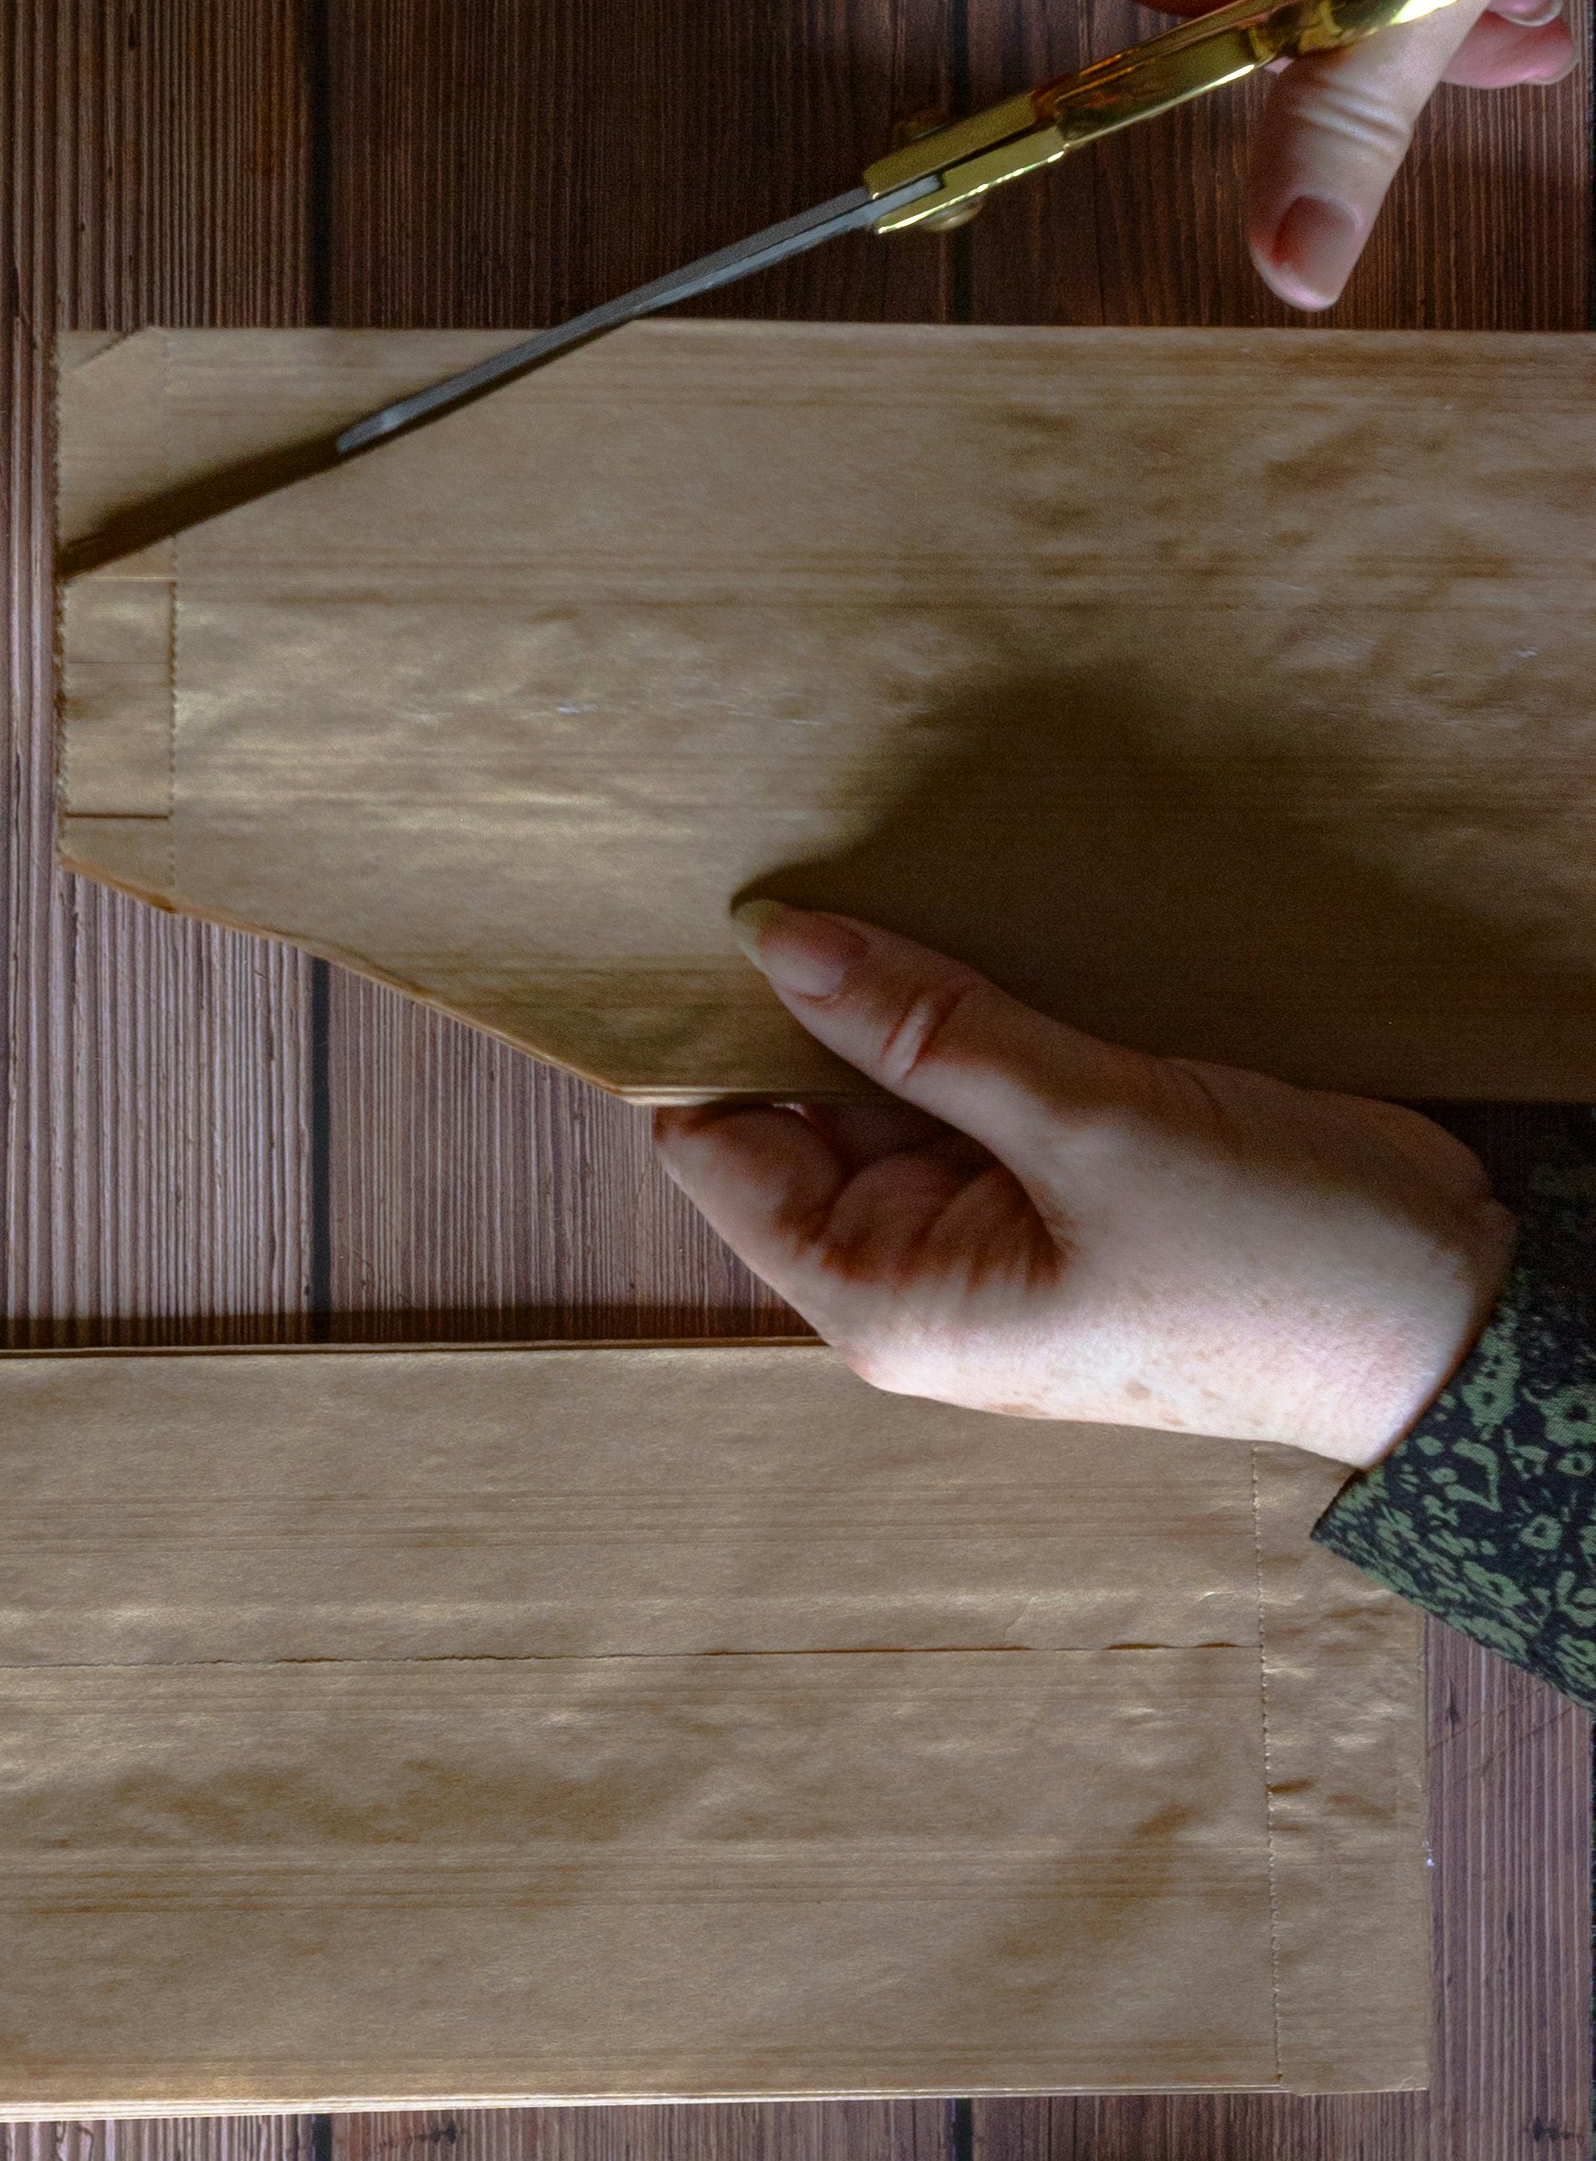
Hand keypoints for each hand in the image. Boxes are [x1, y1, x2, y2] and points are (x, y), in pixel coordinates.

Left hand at [650, 904, 1513, 1461]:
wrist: (1450, 1308)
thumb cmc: (1274, 1267)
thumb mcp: (1091, 1127)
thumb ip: (928, 1032)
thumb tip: (778, 941)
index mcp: (885, 1297)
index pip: (722, 1152)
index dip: (710, 1038)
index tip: (716, 910)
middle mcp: (919, 1268)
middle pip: (803, 1105)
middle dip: (815, 999)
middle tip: (818, 853)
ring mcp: (995, 1219)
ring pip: (900, 1076)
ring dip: (909, 991)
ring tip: (903, 869)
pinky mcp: (1069, 1170)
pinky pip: (987, 1075)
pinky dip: (985, 1007)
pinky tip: (986, 918)